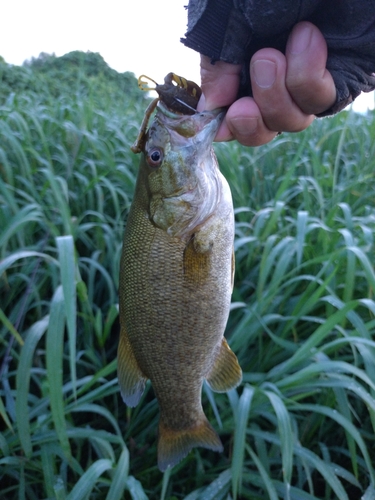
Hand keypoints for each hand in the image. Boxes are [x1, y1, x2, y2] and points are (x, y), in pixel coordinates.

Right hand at [198, 22, 335, 145]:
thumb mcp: (226, 18)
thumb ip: (217, 64)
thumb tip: (210, 108)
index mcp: (242, 62)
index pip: (232, 112)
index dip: (226, 127)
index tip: (219, 124)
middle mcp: (275, 76)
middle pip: (262, 128)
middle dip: (250, 124)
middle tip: (243, 106)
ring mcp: (307, 78)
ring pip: (290, 121)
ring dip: (275, 95)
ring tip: (271, 53)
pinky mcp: (341, 75)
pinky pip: (321, 100)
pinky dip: (306, 76)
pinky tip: (306, 37)